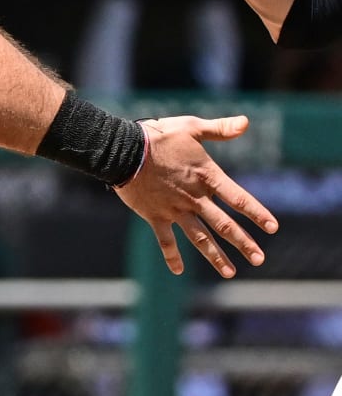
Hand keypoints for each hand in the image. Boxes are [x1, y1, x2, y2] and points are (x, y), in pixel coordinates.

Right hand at [113, 116, 276, 277]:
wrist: (123, 150)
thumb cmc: (158, 136)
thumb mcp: (191, 127)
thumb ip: (219, 129)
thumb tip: (246, 122)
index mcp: (207, 177)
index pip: (238, 198)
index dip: (257, 213)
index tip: (272, 227)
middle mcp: (194, 198)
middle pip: (223, 225)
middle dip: (243, 243)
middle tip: (259, 259)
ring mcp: (175, 210)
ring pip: (199, 238)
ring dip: (216, 256)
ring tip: (230, 272)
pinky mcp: (155, 216)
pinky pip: (165, 240)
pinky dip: (171, 256)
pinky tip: (178, 271)